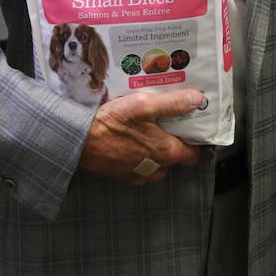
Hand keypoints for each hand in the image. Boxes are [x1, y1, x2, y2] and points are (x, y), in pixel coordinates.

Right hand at [77, 89, 205, 184]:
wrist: (79, 141)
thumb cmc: (111, 123)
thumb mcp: (143, 105)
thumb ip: (172, 103)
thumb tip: (197, 99)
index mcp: (166, 152)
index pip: (194, 153)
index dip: (195, 139)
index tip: (192, 125)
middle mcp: (157, 168)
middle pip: (177, 156)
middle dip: (176, 140)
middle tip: (169, 121)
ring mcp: (141, 175)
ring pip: (160, 162)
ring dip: (158, 148)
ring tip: (149, 128)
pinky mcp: (126, 176)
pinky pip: (144, 166)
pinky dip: (143, 155)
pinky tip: (134, 138)